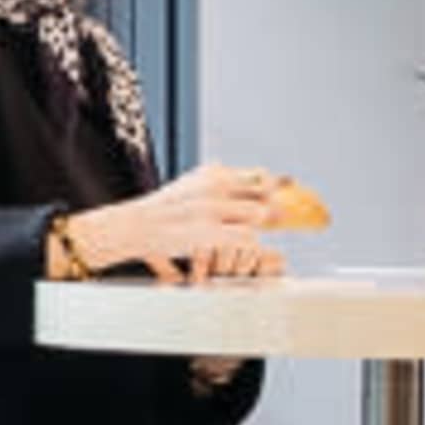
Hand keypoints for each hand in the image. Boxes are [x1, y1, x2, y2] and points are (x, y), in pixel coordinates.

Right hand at [77, 160, 295, 285]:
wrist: (134, 226)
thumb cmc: (159, 213)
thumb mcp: (187, 186)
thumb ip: (211, 180)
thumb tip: (229, 172)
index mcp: (211, 174)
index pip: (256, 174)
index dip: (277, 183)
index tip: (290, 186)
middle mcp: (215, 186)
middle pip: (264, 192)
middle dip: (275, 206)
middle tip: (283, 215)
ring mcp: (213, 208)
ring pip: (258, 214)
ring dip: (260, 227)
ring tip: (254, 237)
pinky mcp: (210, 231)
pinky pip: (246, 237)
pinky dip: (252, 246)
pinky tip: (247, 252)